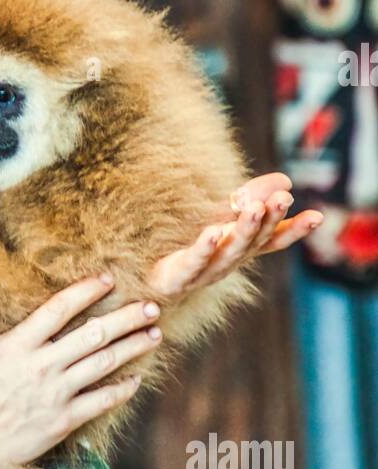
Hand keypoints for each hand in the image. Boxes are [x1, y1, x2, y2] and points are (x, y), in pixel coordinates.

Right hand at [0, 274, 162, 468]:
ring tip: (154, 335)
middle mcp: (41, 365)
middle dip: (127, 318)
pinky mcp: (63, 420)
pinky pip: (101, 401)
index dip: (86, 290)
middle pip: (94, 333)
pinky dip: (122, 390)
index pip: (59, 308)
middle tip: (152, 306)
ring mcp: (55, 394)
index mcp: (16, 345)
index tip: (108, 279)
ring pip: (104, 363)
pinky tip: (137, 379)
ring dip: (133, 347)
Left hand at [146, 172, 322, 301]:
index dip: (295, 230)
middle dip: (269, 220)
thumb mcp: (223, 221)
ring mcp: (204, 272)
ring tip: (254, 209)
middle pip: (253, 242)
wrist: (151, 287)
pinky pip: (193, 262)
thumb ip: (251, 199)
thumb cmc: (191, 253)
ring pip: (229, 252)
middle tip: (282, 199)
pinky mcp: (177, 277)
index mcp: (240, 250)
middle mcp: (227, 263)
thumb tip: (286, 181)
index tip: (318, 217)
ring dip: (243, 231)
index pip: (273, 239)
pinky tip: (213, 233)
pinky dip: (205, 248)